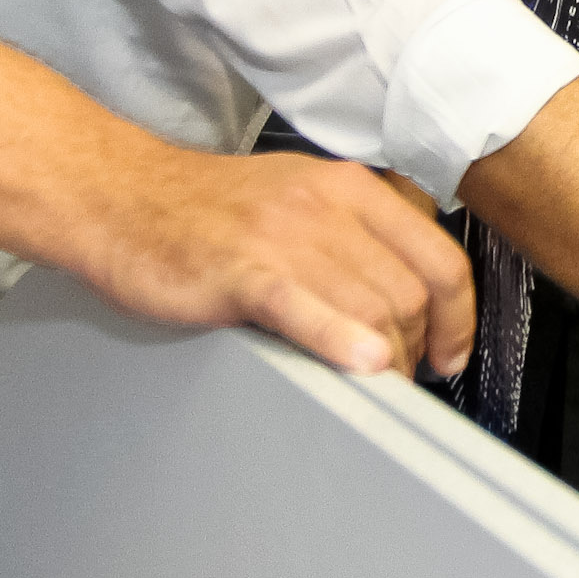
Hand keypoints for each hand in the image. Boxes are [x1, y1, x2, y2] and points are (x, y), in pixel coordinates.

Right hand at [81, 147, 474, 378]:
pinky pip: (301, 304)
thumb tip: (406, 301)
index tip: (451, 354)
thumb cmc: (205, 209)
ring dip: (382, 362)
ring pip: (366, 306)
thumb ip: (356, 239)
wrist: (120, 195)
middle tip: (399, 381)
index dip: (457, 318)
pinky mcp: (237, 270)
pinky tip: (356, 363)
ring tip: (371, 389)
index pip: (437, 257)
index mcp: (348, 188)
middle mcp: (324, 206)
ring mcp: (281, 236)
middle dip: (415, 350)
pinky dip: (337, 337)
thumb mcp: (299, 198)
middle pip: (407, 293)